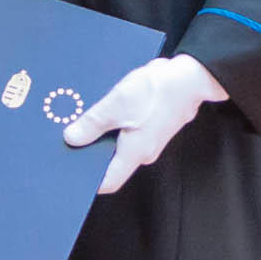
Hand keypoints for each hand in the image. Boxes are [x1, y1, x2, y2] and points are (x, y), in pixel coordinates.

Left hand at [61, 54, 227, 194]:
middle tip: (69, 142)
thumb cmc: (159, 91)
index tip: (72, 174)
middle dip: (91, 153)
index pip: (110, 181)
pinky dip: (113, 123)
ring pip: (118, 144)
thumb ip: (93, 123)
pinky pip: (127, 131)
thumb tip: (72, 138)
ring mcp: (149, 139)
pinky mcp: (151, 126)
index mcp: (135, 153)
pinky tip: (103, 109)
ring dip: (101, 134)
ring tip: (82, 121)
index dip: (90, 182)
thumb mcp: (118, 104)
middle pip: (111, 162)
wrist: (191, 77)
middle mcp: (143, 151)